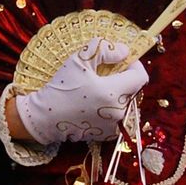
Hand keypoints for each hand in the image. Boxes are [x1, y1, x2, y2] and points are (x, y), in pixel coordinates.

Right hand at [11, 37, 148, 145]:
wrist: (44, 117)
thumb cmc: (61, 87)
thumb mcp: (79, 60)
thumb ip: (104, 50)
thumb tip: (124, 51)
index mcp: (114, 93)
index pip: (140, 76)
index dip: (134, 65)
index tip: (122, 60)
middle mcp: (119, 112)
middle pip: (134, 90)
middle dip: (124, 78)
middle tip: (106, 72)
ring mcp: (114, 126)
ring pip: (126, 103)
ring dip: (118, 93)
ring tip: (99, 88)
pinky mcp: (107, 134)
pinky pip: (118, 116)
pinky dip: (111, 107)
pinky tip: (94, 103)